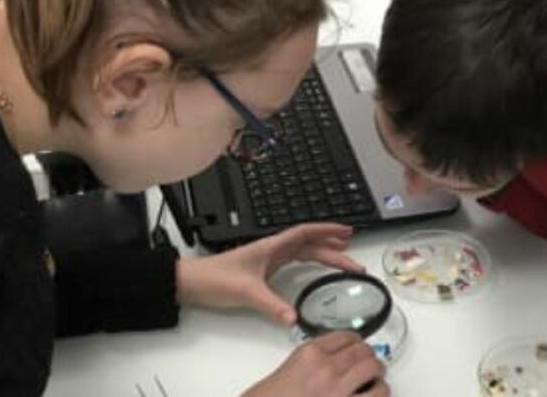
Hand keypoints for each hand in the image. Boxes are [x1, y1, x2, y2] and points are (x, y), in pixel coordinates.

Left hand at [176, 223, 363, 324]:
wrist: (193, 282)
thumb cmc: (215, 278)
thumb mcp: (246, 292)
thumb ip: (271, 305)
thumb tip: (293, 318)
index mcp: (272, 247)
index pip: (306, 233)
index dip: (327, 230)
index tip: (347, 231)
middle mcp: (273, 249)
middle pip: (310, 244)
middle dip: (333, 248)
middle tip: (354, 258)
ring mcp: (270, 258)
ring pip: (304, 251)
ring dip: (324, 253)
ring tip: (343, 256)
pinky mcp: (266, 269)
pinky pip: (295, 260)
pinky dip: (310, 261)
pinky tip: (315, 266)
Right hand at [243, 331, 389, 396]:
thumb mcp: (284, 374)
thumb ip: (308, 365)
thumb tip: (330, 367)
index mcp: (308, 354)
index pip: (345, 337)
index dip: (357, 343)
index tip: (359, 347)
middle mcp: (326, 367)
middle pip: (362, 350)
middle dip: (369, 358)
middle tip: (370, 366)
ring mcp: (338, 388)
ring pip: (374, 368)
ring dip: (378, 374)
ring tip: (376, 381)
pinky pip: (378, 394)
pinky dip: (381, 393)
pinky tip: (376, 396)